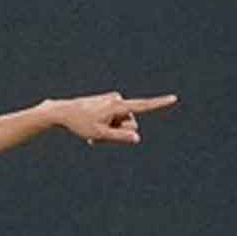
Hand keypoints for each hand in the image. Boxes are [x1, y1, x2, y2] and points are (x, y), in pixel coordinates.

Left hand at [40, 91, 177, 144]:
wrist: (62, 112)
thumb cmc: (79, 124)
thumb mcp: (99, 134)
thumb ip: (119, 137)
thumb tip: (137, 137)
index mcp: (117, 106)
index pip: (142, 105)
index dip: (159, 103)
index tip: (174, 98)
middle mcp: (117, 100)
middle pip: (130, 122)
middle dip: (118, 131)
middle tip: (99, 135)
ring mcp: (112, 100)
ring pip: (121, 122)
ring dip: (110, 129)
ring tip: (93, 130)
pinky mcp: (107, 102)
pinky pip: (114, 118)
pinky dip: (106, 125)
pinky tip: (92, 126)